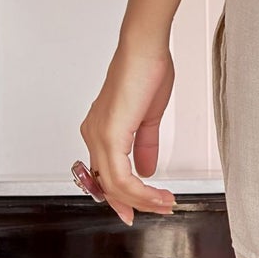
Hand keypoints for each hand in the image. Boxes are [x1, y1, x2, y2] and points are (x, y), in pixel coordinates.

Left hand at [78, 32, 178, 223]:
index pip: (106, 175)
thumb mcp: (147, 118)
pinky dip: (140, 190)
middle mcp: (94, 135)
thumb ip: (145, 146)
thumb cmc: (145, 71)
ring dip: (143, 199)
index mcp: (100, 130)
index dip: (123, 196)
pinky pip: (121, 176)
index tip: (143, 207)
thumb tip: (147, 169)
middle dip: (136, 203)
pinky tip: (156, 192)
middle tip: (160, 208)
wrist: (145, 49)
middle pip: (109, 185)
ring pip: (115, 185)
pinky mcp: (109, 135)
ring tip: (165, 202)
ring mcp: (99, 136)